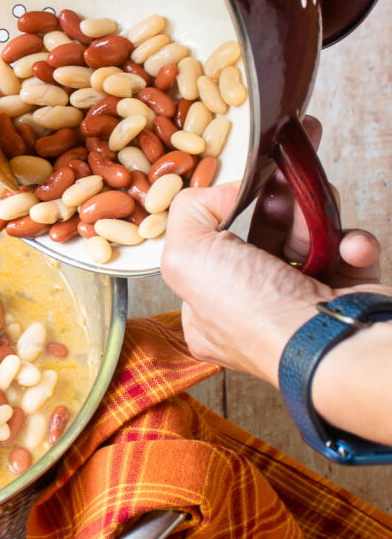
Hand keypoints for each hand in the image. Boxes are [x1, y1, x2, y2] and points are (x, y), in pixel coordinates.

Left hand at [160, 180, 381, 383]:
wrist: (331, 344)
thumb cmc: (255, 315)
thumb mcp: (186, 257)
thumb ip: (188, 214)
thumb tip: (222, 194)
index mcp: (207, 312)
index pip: (209, 254)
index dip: (224, 219)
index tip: (241, 196)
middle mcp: (253, 313)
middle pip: (265, 240)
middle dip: (281, 213)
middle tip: (290, 193)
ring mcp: (300, 308)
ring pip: (309, 243)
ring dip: (318, 223)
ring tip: (322, 221)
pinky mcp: (343, 300)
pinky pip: (347, 257)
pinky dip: (352, 245)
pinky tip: (349, 247)